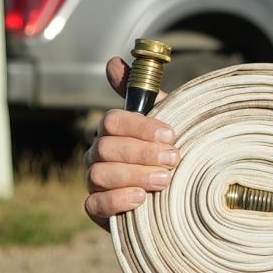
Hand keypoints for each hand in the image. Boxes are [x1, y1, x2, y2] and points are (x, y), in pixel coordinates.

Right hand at [83, 55, 176, 230]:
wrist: (178, 196)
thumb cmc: (169, 155)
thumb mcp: (166, 122)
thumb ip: (145, 94)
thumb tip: (113, 62)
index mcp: (113, 132)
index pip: (113, 121)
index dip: (140, 127)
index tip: (170, 134)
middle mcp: (98, 154)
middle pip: (106, 147)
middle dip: (142, 153)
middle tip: (173, 159)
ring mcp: (94, 182)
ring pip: (99, 174)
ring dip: (134, 176)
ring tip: (164, 180)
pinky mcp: (97, 210)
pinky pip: (94, 204)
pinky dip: (118, 200)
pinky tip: (141, 199)